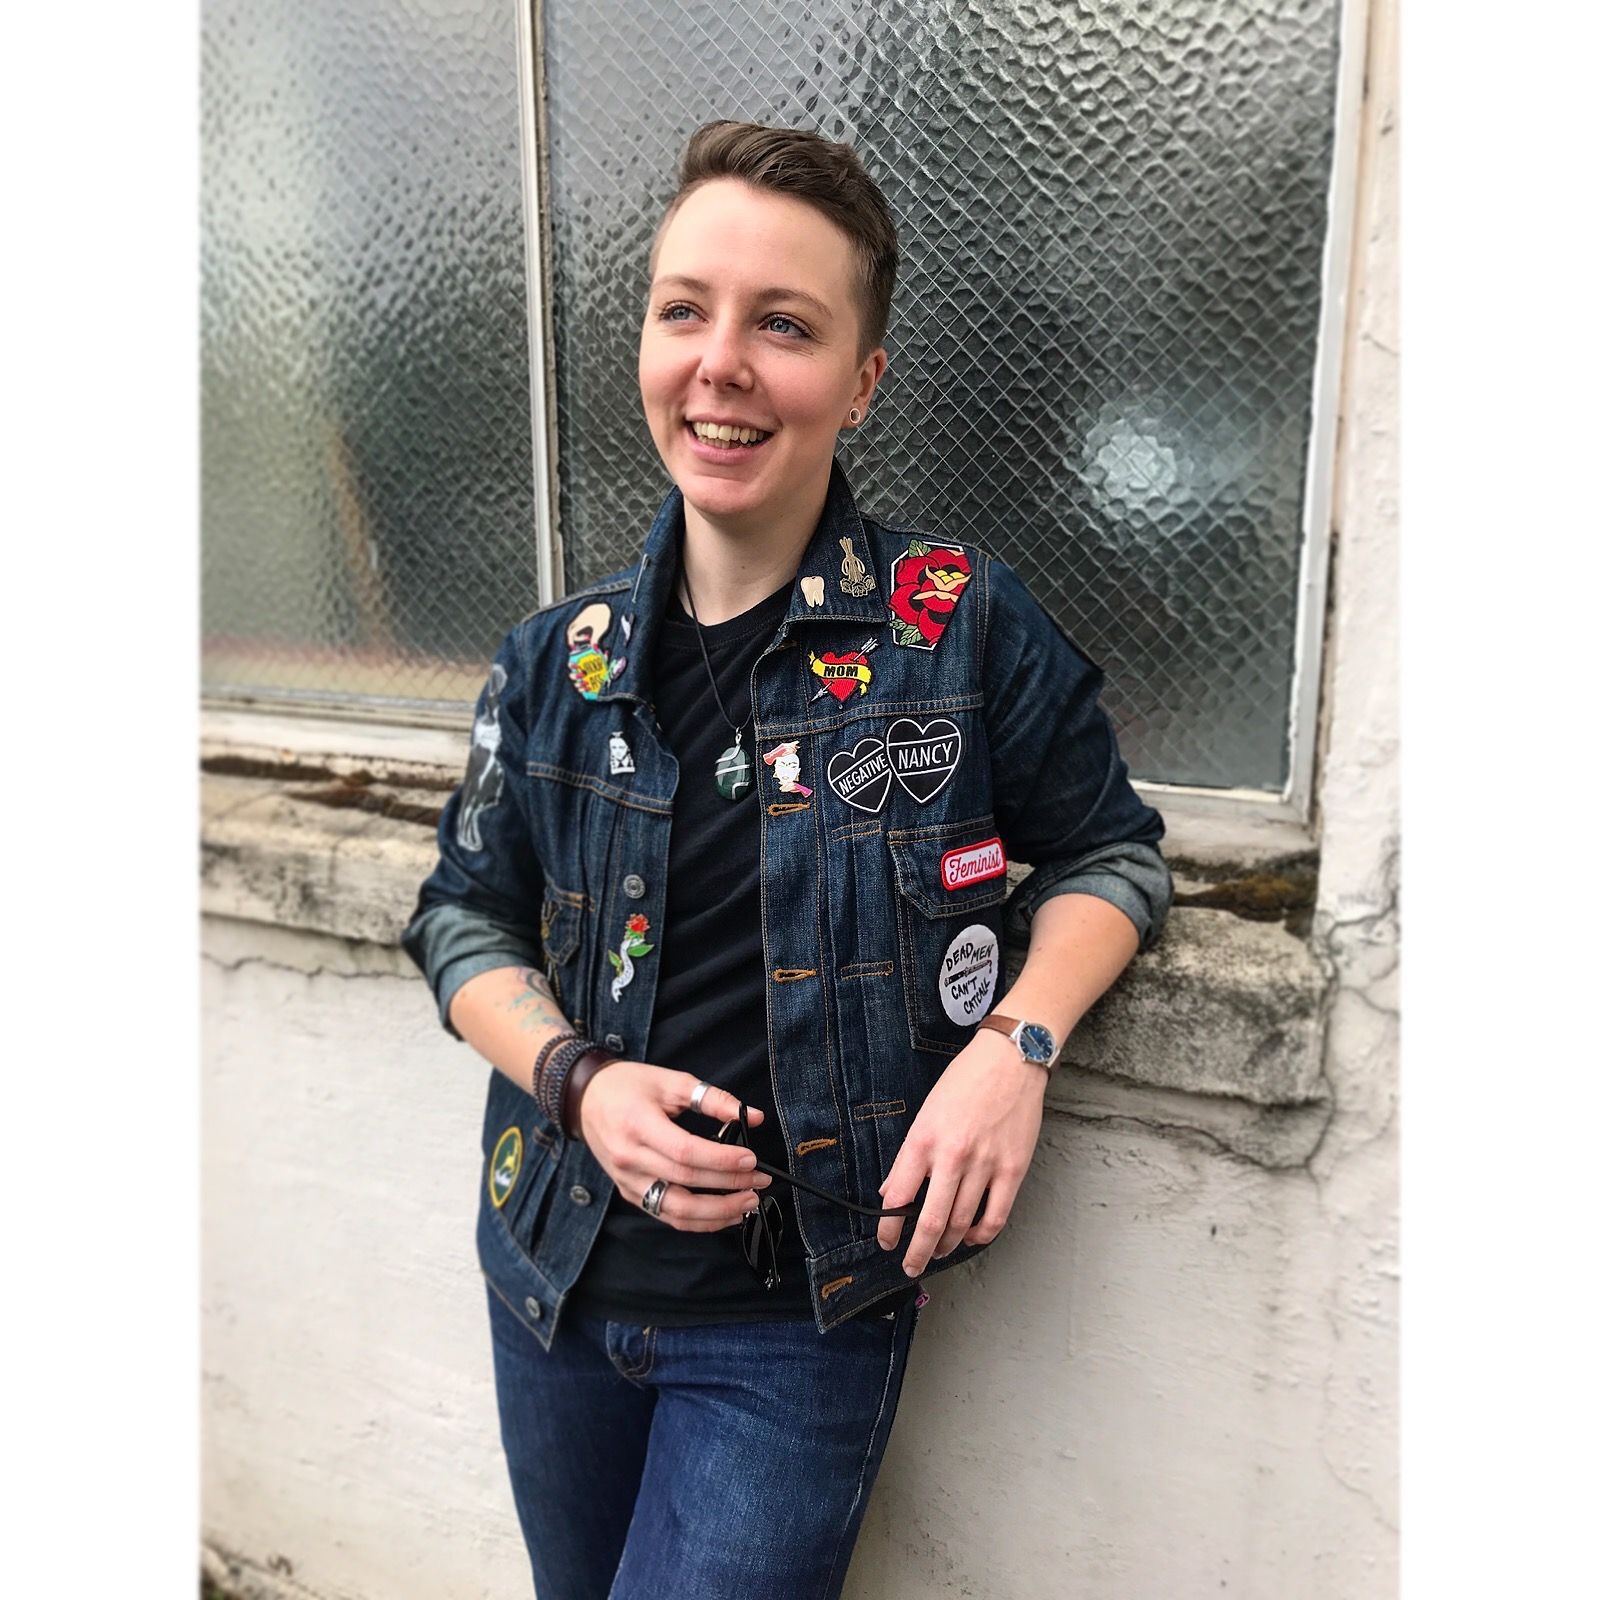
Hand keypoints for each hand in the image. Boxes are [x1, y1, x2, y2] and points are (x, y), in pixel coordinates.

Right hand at [578, 1062, 772, 1231]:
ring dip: (717, 1213)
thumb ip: (712, 1098)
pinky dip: (698, 1220)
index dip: (721, 1160)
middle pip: (685, 1182)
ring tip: (748, 1204)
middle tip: (761, 1181)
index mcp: (638, 1124)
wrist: (586, 1100)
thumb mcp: (670, 1081)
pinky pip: (666, 1214)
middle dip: (728, 1186)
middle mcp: (629, 1158)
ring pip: (675, 1210)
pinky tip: (723, 1214)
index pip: (684, 1151)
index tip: (751, 1159)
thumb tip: (754, 1116)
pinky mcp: (629, 1193)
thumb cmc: (629, 1086)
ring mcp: (627, 1180)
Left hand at [876, 1030, 1046, 1275]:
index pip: (898, 1197)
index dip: (888, 1228)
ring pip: (962, 1224)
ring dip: (947, 1246)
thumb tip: (891, 1191)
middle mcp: (952, 1156)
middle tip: (910, 1265)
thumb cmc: (965, 1081)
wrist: (1010, 1060)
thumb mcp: (925, 1113)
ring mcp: (985, 1165)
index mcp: (924, 1140)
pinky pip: (995, 1216)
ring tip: (939, 1251)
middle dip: (916, 1252)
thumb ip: (909, 1156)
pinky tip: (972, 1238)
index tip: (885, 1242)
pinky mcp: (1013, 1170)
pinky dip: (982, 1235)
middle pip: (931, 1222)